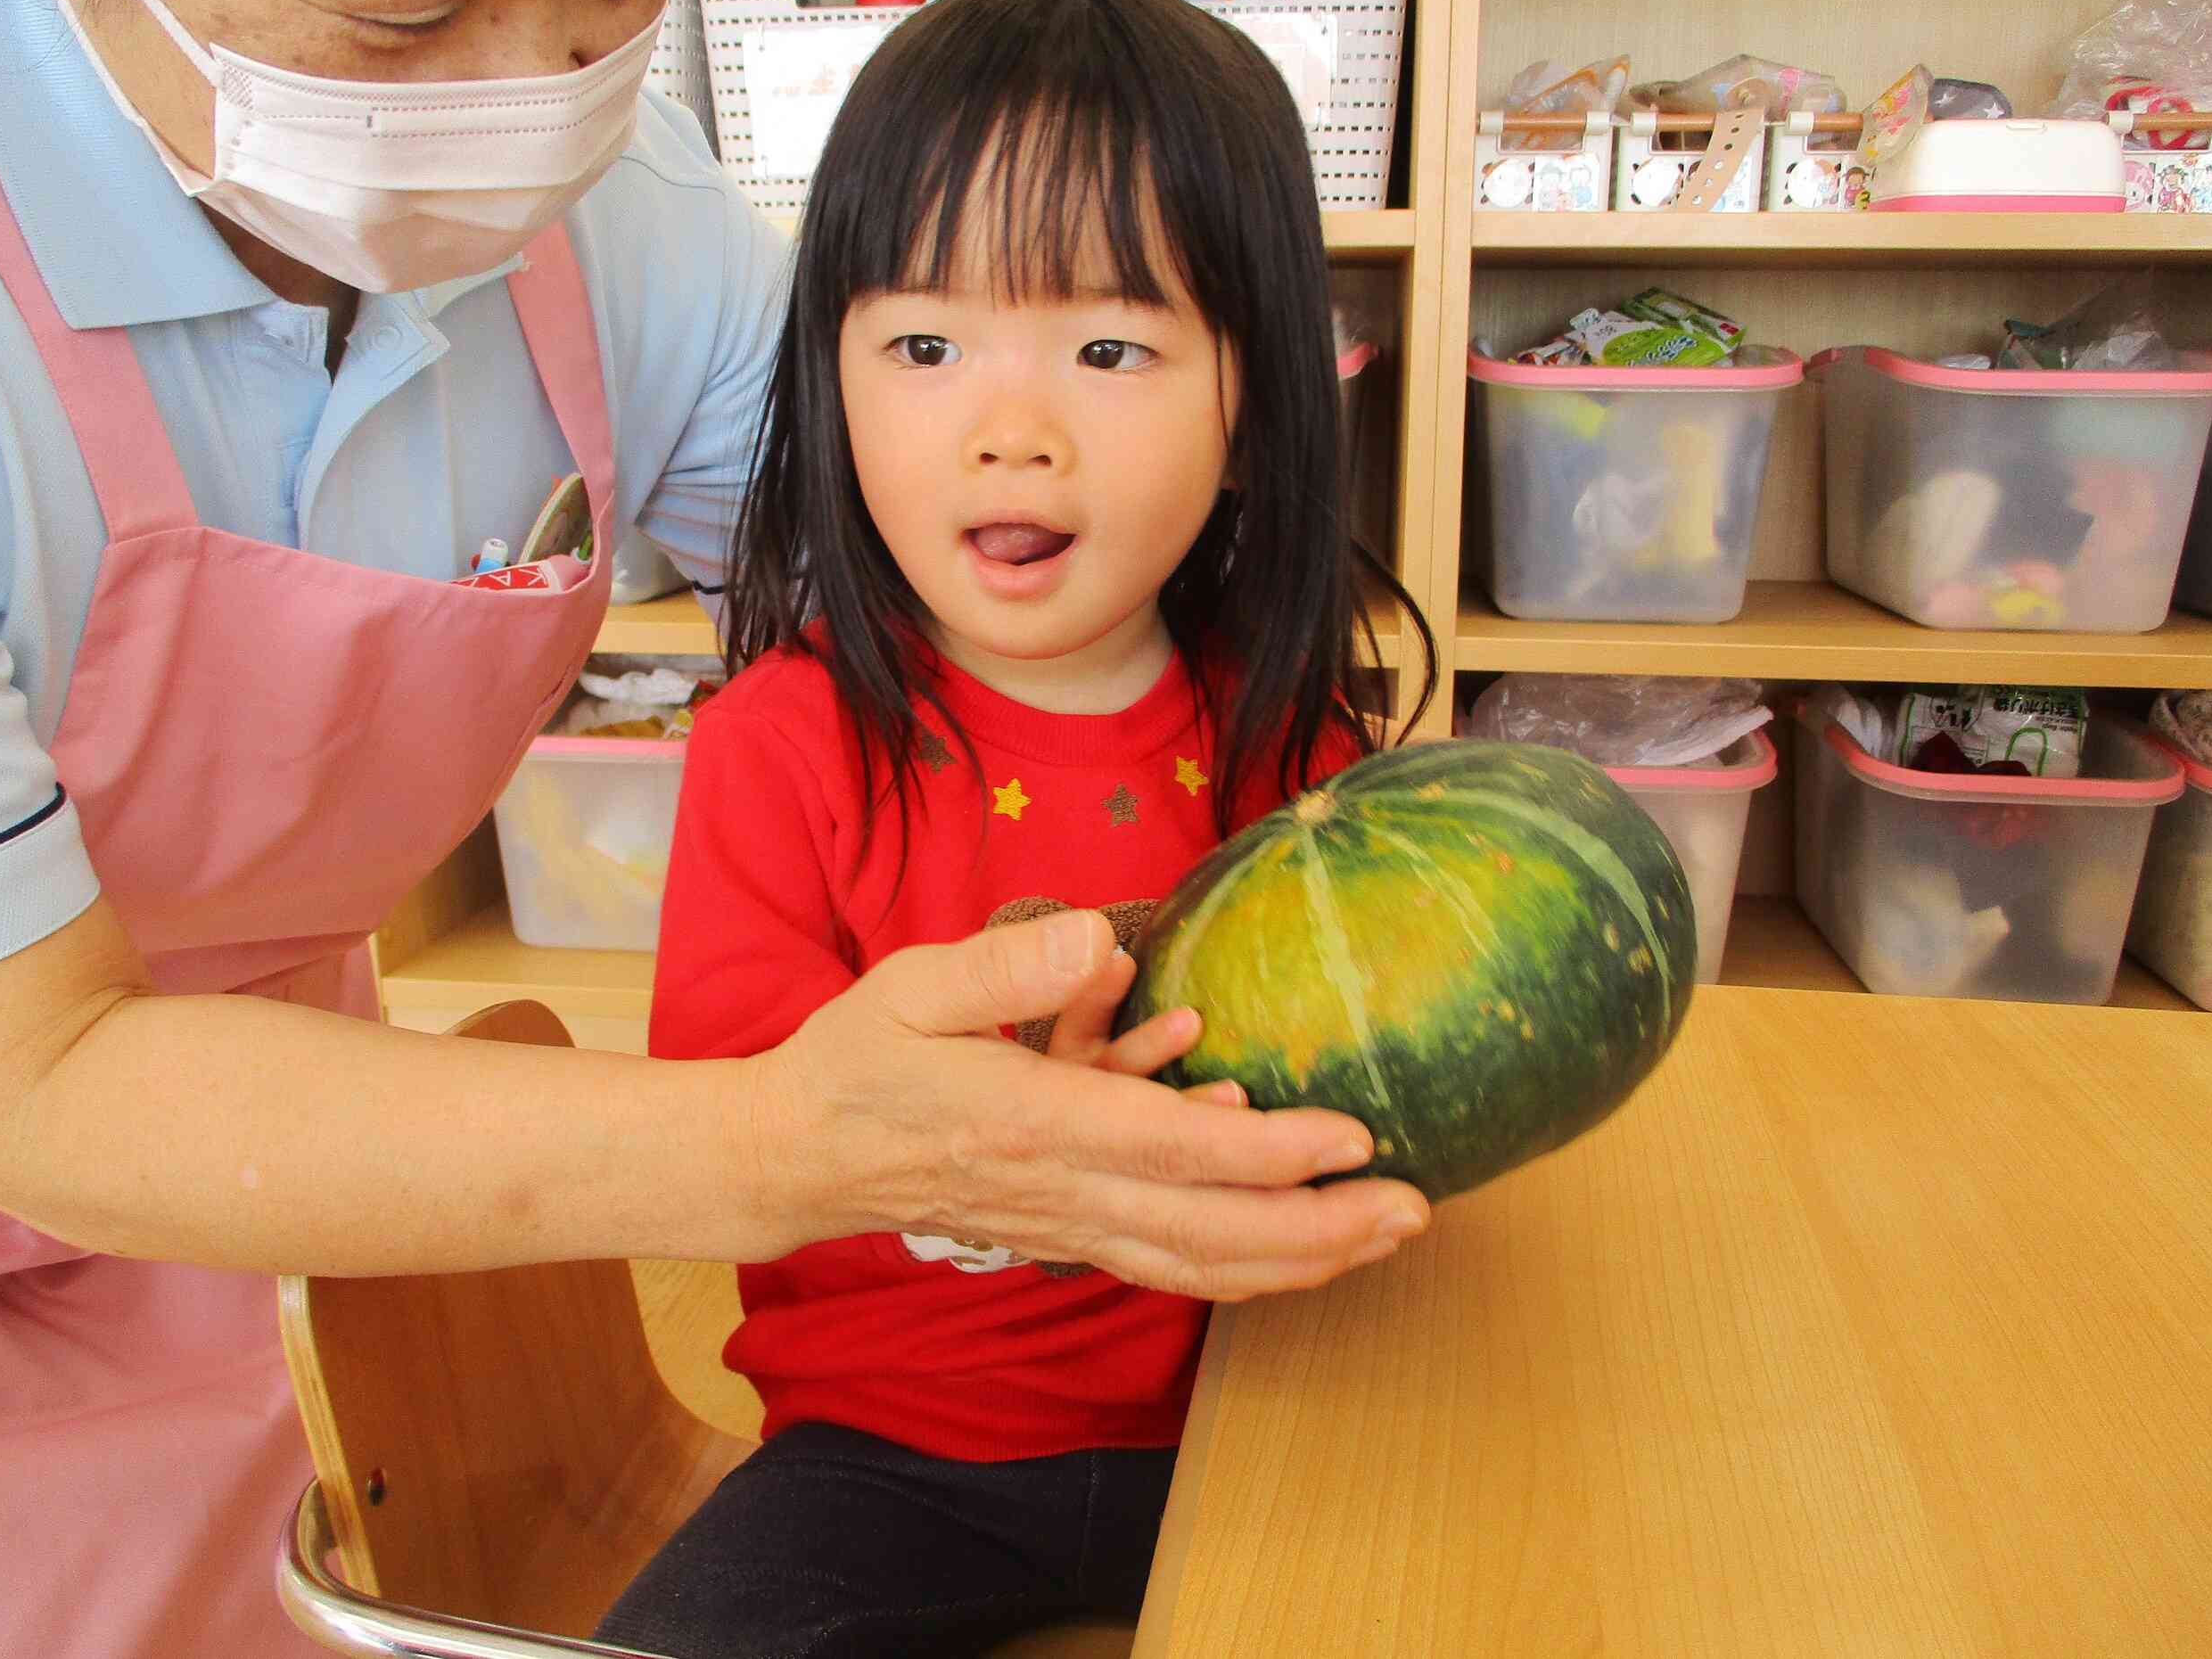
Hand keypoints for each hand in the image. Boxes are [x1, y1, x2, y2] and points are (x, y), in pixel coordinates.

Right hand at [751, 910, 1430, 1299]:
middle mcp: (1061, 1191)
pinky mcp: (1065, 1238)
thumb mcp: (911, 986)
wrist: (797, 1157)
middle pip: (1212, 1232)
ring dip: (1300, 1261)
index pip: (1174, 1148)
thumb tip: (1104, 941)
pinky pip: (1170, 1269)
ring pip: (1200, 1267)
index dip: (1272, 1151)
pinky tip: (1299, 1254)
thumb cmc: (857, 1062)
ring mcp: (1066, 1226)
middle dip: (1321, 1229)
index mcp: (1032, 1123)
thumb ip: (1004, 968)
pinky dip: (1245, 1270)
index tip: (1357, 1139)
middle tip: (1414, 1210)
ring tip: (1382, 1240)